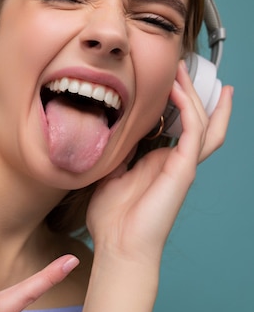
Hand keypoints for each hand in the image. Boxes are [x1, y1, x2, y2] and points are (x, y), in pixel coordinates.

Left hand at [86, 60, 232, 261]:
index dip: (176, 104)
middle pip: (196, 120)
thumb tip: (111, 130)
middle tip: (182, 66)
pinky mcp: (183, 169)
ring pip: (202, 122)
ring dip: (195, 94)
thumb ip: (116, 153)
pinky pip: (194, 131)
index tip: (166, 80)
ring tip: (183, 70)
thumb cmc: (112, 217)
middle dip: (193, 92)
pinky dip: (189, 108)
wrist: (118, 244)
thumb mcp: (109, 173)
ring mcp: (181, 165)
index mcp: (157, 162)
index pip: (176, 127)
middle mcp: (174, 161)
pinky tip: (177, 89)